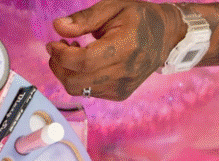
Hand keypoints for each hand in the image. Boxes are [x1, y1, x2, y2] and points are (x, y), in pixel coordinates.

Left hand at [47, 0, 186, 100]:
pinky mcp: (119, 94)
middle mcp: (124, 71)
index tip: (52, 44)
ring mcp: (122, 87)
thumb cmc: (138, 18)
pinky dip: (79, 79)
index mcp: (125, 46)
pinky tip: (84, 64)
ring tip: (71, 54)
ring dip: (66, 73)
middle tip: (58, 49)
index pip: (83, 61)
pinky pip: (88, 92)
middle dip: (59, 66)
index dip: (61, 55)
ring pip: (79, 90)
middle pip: (76, 81)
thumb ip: (85, 19)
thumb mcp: (113, 7)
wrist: (166, 36)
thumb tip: (58, 27)